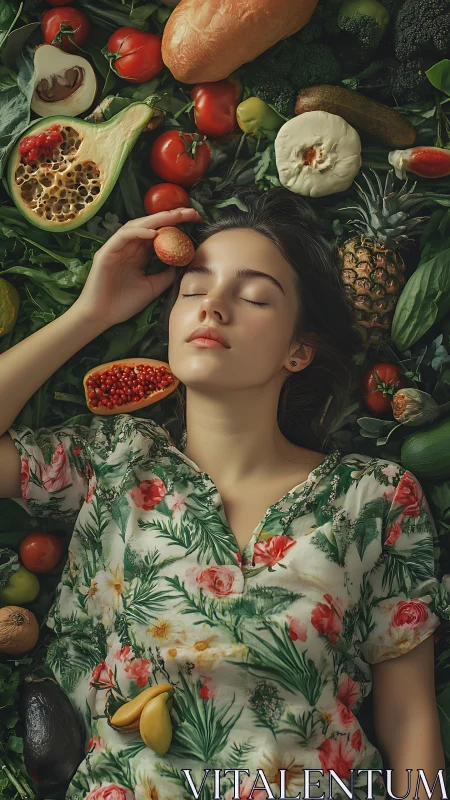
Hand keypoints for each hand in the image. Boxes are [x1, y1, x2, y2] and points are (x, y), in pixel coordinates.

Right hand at [74, 207, 201, 329]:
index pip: (159, 234)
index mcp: (139, 254)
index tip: (196, 222)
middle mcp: (129, 247)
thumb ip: (166, 274)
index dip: (177, 226)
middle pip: (151, 225)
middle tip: (192, 212)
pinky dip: (138, 232)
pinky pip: (123, 236)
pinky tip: (154, 233)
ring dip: (157, 219)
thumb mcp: (153, 287)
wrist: (101, 316)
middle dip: (172, 217)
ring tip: (176, 216)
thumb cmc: (124, 303)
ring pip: (138, 225)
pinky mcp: (106, 252)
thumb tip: (183, 263)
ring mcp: (117, 248)